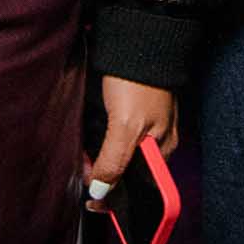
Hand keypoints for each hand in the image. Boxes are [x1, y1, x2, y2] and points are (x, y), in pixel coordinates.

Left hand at [86, 75, 177, 197]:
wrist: (136, 43)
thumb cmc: (138, 83)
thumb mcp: (125, 127)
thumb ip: (114, 161)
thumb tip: (101, 190)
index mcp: (161, 152)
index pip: (139, 188)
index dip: (115, 197)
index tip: (91, 200)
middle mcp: (153, 144)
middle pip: (125, 173)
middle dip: (101, 177)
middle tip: (82, 169)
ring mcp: (140, 130)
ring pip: (115, 158)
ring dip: (96, 161)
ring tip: (81, 156)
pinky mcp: (127, 117)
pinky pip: (110, 141)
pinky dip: (96, 144)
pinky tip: (86, 142)